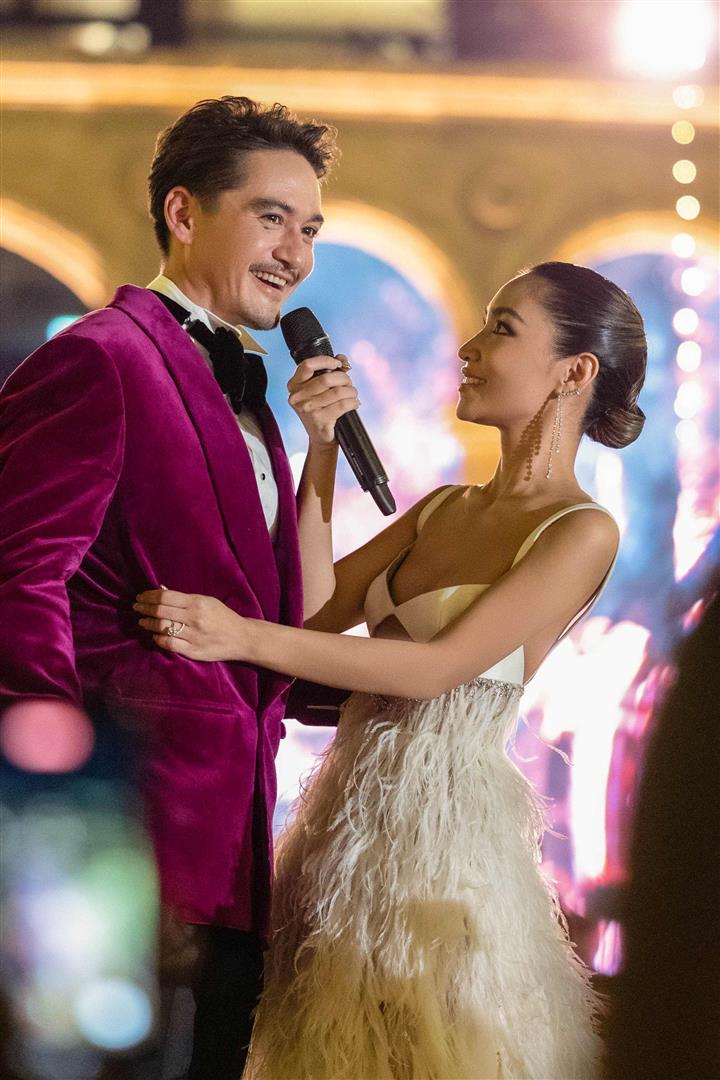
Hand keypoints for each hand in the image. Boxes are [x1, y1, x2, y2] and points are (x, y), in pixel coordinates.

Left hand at [133, 588, 252, 660]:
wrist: (241, 638)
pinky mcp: (193, 650)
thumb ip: (184, 598)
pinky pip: (169, 644)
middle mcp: (194, 618)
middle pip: (161, 611)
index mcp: (197, 602)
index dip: (149, 596)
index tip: (141, 597)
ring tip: (142, 622)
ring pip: (163, 627)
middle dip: (144, 608)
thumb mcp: (207, 601)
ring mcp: (193, 635)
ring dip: (148, 624)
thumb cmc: (223, 617)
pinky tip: (154, 635)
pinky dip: (158, 639)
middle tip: (136, 608)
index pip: (166, 597)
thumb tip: (160, 590)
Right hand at [287, 354, 359, 445]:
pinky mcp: (319, 420)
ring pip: (337, 392)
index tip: (337, 364)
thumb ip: (329, 371)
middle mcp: (297, 397)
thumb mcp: (319, 389)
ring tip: (353, 395)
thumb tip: (342, 359)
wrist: (320, 437)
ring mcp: (307, 409)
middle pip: (326, 378)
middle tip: (349, 384)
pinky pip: (342, 405)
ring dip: (351, 392)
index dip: (325, 361)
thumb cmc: (321, 409)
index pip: (307, 365)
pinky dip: (353, 402)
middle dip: (344, 379)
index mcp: (294, 385)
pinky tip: (354, 403)